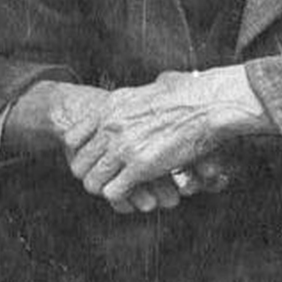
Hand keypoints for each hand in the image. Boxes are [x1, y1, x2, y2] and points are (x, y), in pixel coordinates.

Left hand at [68, 67, 272, 213]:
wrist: (209, 105)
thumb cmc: (191, 95)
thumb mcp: (155, 86)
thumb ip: (144, 93)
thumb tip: (159, 83)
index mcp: (110, 107)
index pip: (72, 139)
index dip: (83, 154)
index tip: (98, 160)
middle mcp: (110, 127)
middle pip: (78, 165)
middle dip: (93, 176)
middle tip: (109, 180)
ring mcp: (123, 148)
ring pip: (92, 183)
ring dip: (107, 189)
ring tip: (122, 189)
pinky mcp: (140, 167)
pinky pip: (113, 193)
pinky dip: (123, 198)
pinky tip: (136, 193)